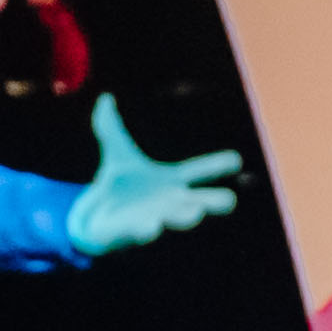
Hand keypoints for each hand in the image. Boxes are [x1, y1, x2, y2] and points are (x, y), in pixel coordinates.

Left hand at [65, 100, 247, 256]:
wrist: (96, 215)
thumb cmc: (117, 186)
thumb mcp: (117, 153)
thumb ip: (111, 127)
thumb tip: (105, 98)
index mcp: (173, 181)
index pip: (200, 172)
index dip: (217, 165)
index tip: (235, 159)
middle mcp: (172, 202)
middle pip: (203, 202)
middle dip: (215, 201)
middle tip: (229, 199)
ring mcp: (157, 219)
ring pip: (178, 219)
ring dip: (187, 216)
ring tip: (196, 212)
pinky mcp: (135, 232)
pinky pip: (144, 232)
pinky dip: (147, 229)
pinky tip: (150, 226)